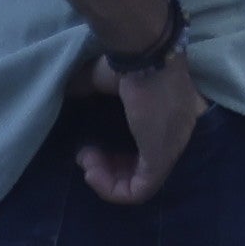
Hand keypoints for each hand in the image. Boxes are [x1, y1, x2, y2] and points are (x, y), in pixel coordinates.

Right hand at [76, 42, 207, 205]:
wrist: (146, 54)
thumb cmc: (131, 60)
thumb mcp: (106, 78)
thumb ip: (90, 88)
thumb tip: (69, 92)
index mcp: (168, 117)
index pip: (144, 150)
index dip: (115, 155)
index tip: (91, 145)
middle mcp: (175, 136)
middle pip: (142, 170)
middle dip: (108, 169)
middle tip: (85, 155)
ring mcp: (171, 149)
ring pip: (139, 184)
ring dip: (105, 179)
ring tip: (86, 160)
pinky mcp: (162, 159)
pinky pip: (139, 191)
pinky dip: (111, 188)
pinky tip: (91, 171)